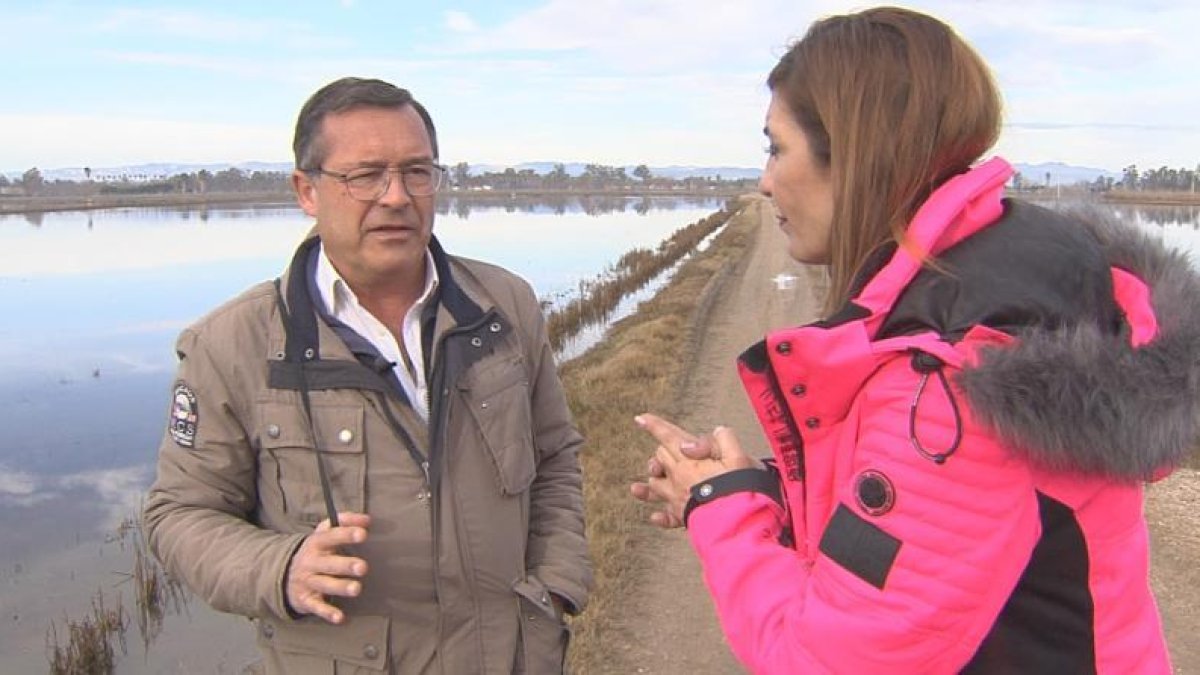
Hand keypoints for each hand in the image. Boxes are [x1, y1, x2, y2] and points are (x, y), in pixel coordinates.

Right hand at [285, 512, 369, 623]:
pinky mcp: (306, 600)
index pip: (331, 536)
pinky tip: (340, 618)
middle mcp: (311, 562)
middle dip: (345, 565)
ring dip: (340, 587)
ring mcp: (308, 581)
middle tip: (363, 567)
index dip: (346, 534)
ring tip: (356, 589)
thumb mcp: (324, 532)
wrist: (285, 574)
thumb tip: (367, 519)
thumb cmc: (316, 550)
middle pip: (328, 563)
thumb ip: (345, 521)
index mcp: (316, 543)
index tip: (363, 534)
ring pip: (324, 585)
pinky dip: (328, 613)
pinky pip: (317, 607)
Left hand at [630, 414, 757, 527]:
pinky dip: (660, 516)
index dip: (655, 425)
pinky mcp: (683, 517)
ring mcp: (678, 498)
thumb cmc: (742, 488)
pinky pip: (666, 517)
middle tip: (667, 449)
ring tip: (646, 481)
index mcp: (690, 460)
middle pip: (661, 458)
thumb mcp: (738, 456)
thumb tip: (693, 442)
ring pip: (655, 486)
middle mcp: (679, 478)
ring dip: (650, 482)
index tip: (640, 418)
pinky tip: (655, 516)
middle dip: (662, 452)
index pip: (669, 437)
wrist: (741, 522)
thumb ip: (719, 441)